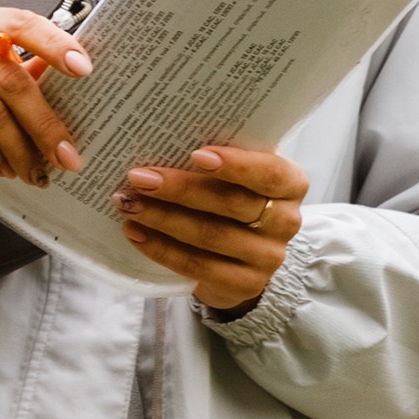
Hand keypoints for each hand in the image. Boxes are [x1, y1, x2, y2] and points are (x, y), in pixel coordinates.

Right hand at [0, 3, 92, 198]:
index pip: (21, 23)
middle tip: (68, 156)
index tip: (86, 70)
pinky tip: (4, 169)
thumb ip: (26, 75)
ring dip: (19, 148)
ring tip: (35, 172)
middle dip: (44, 121)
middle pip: (9, 76)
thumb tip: (80, 78)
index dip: (56, 45)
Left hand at [113, 143, 308, 312]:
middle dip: (180, 189)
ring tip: (128, 203)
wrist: (240, 257)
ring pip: (210, 236)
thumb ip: (219, 155)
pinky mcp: (245, 285)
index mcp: (290, 183)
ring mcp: (269, 258)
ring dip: (163, 218)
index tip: (195, 154)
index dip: (235, 164)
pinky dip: (162, 248)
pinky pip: (197, 266)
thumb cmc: (232, 198)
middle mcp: (286, 221)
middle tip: (139, 178)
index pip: (268, 173)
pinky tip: (136, 233)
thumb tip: (168, 134)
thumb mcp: (236, 173)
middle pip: (231, 203)